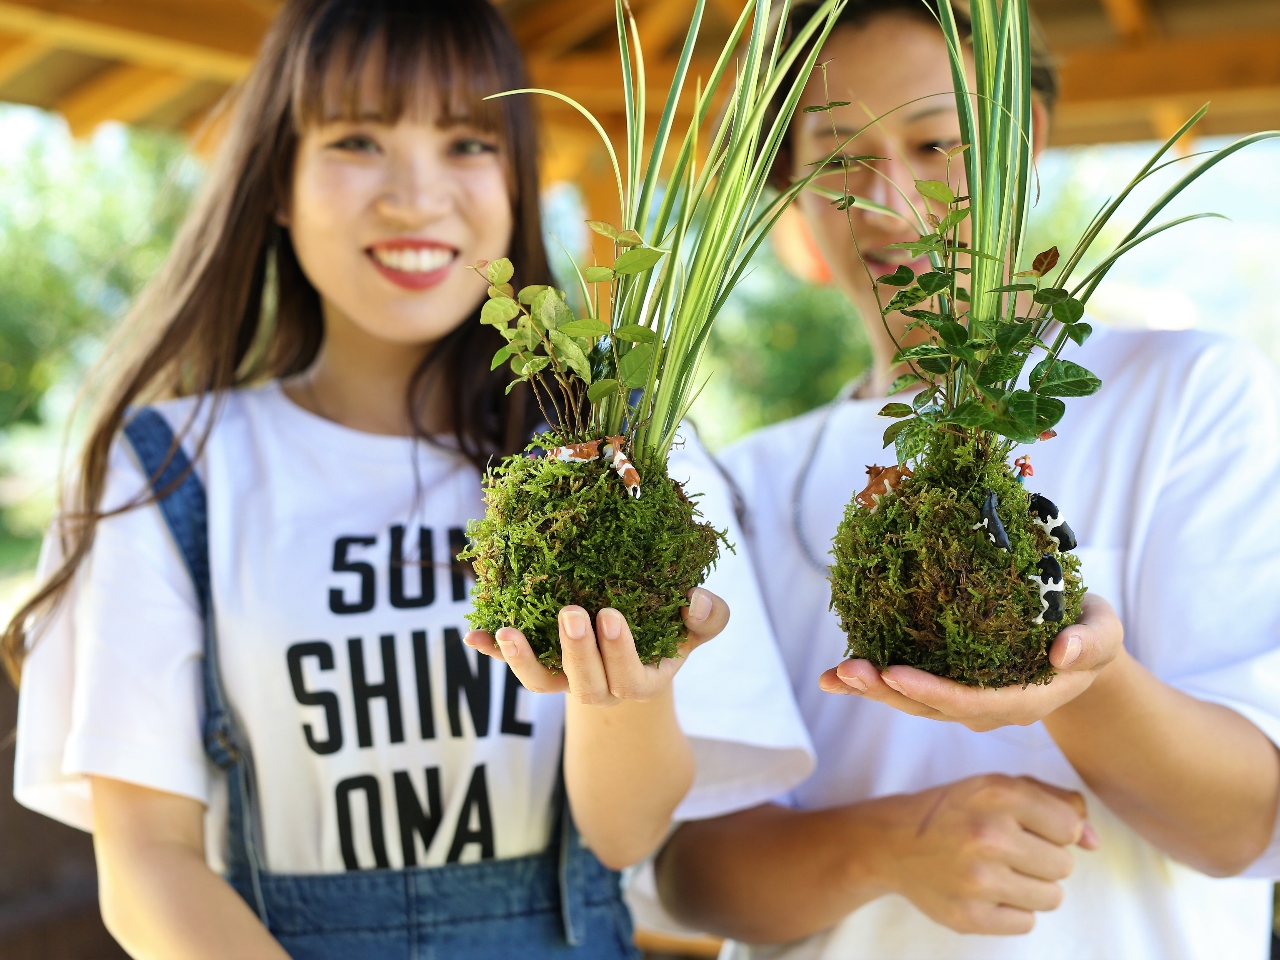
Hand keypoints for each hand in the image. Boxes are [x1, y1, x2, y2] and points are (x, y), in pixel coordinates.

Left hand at [464, 587, 728, 705]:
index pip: (629, 677)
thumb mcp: (692, 628)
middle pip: (585, 684)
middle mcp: (600, 689)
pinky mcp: (540, 668)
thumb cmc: (667, 634)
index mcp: (639, 681)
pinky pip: (514, 665)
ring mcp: (566, 681)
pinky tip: (472, 634)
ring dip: (522, 660)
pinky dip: (492, 651)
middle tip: (572, 612)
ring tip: (509, 632)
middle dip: (576, 650)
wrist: (634, 655)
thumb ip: (709, 618)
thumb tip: (695, 600)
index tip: (610, 615)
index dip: (618, 652)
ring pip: (542, 683)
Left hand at [819, 592, 1123, 730]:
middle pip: (931, 708)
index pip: (973, 703)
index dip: (933, 691)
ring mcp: (965, 702)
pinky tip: (833, 675)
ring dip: (870, 690)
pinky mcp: (948, 686)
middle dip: (887, 691)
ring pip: (912, 703)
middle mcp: (988, 709)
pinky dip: (871, 683)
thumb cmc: (1090, 633)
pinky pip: (906, 689)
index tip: (896, 671)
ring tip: (832, 675)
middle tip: (848, 669)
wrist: (1078, 648)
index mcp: (1023, 699)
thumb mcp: (1104, 631)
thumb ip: (1089, 641)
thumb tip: (1063, 651)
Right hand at [862, 774, 1099, 934]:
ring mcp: (977, 880)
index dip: (1053, 829)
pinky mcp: (969, 916)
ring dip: (1032, 887)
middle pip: (1063, 865)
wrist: (893, 841)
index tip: (1026, 827)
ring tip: (1000, 871)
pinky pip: (1026, 922)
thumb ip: (1055, 803)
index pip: (1069, 827)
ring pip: (1051, 897)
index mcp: (998, 793)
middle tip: (1008, 850)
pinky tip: (987, 892)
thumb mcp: (998, 787)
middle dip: (1042, 859)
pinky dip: (1012, 910)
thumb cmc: (956, 810)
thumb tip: (1095, 842)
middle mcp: (988, 835)